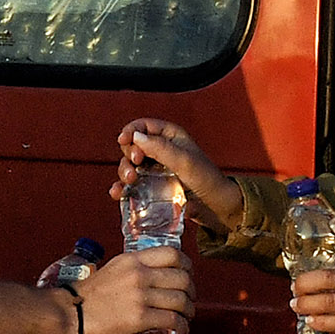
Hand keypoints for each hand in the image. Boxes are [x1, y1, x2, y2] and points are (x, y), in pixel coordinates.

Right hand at [73, 246, 194, 333]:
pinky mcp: (139, 317)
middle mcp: (139, 274)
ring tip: (187, 317)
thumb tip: (152, 276)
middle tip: (190, 300)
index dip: (187, 267)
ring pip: (181, 300)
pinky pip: (172, 320)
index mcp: (133, 260)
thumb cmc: (85, 297)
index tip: (188, 276)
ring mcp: (140, 295)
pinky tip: (181, 329)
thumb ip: (134, 269)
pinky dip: (182, 326)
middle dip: (191, 291)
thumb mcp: (113, 270)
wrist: (67, 315)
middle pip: (182, 277)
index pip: (173, 254)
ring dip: (189, 310)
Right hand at [112, 119, 243, 232]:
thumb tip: (135, 137)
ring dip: (124, 171)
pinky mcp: (152, 187)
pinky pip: (132, 185)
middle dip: (128, 155)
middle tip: (135, 167)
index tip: (123, 141)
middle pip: (132, 146)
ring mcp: (155, 169)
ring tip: (129, 181)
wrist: (216, 207)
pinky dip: (122, 187)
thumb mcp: (185, 161)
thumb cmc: (206, 180)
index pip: (144, 126)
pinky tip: (117, 193)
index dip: (131, 131)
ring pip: (130, 165)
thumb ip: (160, 148)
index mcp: (171, 136)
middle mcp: (161, 150)